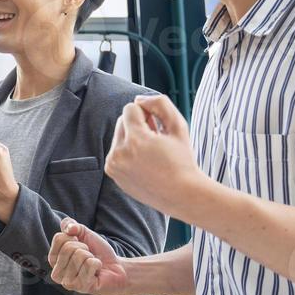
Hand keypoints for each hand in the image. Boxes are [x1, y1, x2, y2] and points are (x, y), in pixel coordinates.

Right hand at [48, 217, 135, 294]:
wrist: (115, 268)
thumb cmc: (97, 252)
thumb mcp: (84, 233)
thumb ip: (71, 225)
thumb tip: (69, 228)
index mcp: (53, 259)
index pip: (59, 238)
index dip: (75, 237)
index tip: (81, 245)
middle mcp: (56, 273)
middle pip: (68, 247)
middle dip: (84, 248)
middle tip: (89, 256)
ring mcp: (67, 282)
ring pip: (79, 255)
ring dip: (91, 257)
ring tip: (92, 265)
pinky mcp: (80, 287)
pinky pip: (89, 264)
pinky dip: (97, 263)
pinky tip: (97, 272)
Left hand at [104, 94, 204, 216]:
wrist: (180, 194)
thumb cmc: (182, 161)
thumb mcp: (178, 126)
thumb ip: (159, 104)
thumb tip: (139, 99)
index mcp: (135, 140)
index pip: (130, 108)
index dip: (146, 114)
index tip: (157, 127)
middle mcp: (119, 153)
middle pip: (122, 121)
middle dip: (138, 125)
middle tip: (156, 140)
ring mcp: (113, 165)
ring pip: (119, 136)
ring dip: (132, 138)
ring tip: (150, 152)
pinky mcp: (112, 173)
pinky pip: (116, 151)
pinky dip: (127, 152)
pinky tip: (144, 163)